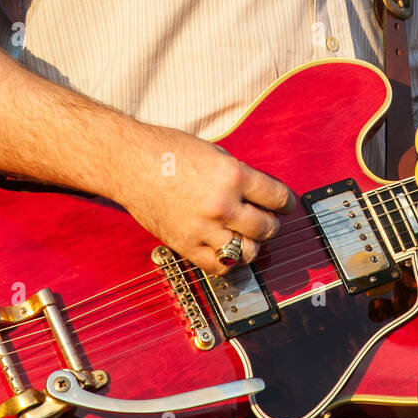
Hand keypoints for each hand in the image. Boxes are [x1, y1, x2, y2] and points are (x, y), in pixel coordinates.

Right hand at [116, 123, 295, 274]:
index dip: (286, 202)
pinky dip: (229, 260)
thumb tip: (258, 194)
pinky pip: (219, 265)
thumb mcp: (215, 154)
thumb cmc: (169, 152)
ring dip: (253, 244)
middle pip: (266, 227)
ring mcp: (204, 228)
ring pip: (247, 251)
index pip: (277, 197)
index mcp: (232, 176)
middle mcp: (222, 204)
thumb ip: (238, 175)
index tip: (286, 204)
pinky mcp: (186, 245)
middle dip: (271, 223)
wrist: (131, 164)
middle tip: (267, 218)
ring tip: (247, 235)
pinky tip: (227, 247)